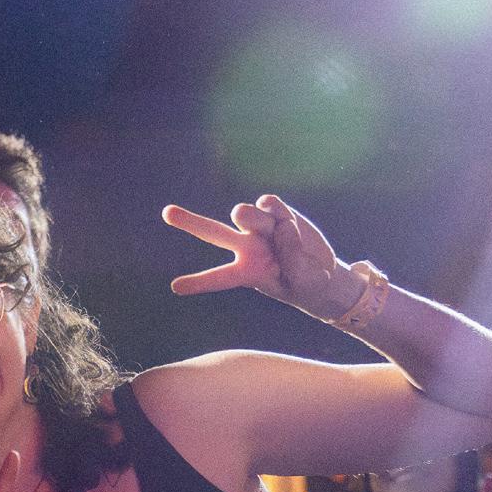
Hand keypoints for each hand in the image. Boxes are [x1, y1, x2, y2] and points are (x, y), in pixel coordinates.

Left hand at [164, 195, 361, 320]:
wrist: (324, 274)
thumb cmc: (306, 283)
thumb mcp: (304, 282)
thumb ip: (293, 257)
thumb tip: (283, 226)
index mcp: (246, 273)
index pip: (219, 277)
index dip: (199, 281)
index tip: (175, 287)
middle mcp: (247, 248)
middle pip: (214, 233)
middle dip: (191, 223)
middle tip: (166, 213)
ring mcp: (260, 227)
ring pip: (246, 214)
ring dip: (256, 219)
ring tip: (283, 230)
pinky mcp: (277, 212)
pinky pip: (270, 204)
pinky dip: (279, 211)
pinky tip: (286, 220)